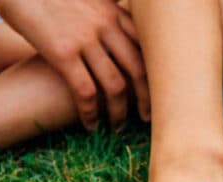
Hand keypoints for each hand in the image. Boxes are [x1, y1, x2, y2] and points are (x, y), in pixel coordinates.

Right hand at [0, 0, 149, 128]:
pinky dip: (90, 112)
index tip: (160, 92)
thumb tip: (115, 42)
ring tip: (118, 127)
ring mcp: (85, 40)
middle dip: (145, 98)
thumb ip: (103, 18)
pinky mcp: (62, 53)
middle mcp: (105, 25)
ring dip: (119, 112)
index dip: (156, 74)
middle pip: (139, 70)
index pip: (146, 48)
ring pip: (116, 85)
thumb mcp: (85, 2)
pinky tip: (90, 124)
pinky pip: (86, 92)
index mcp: (113, 12)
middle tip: (147, 118)